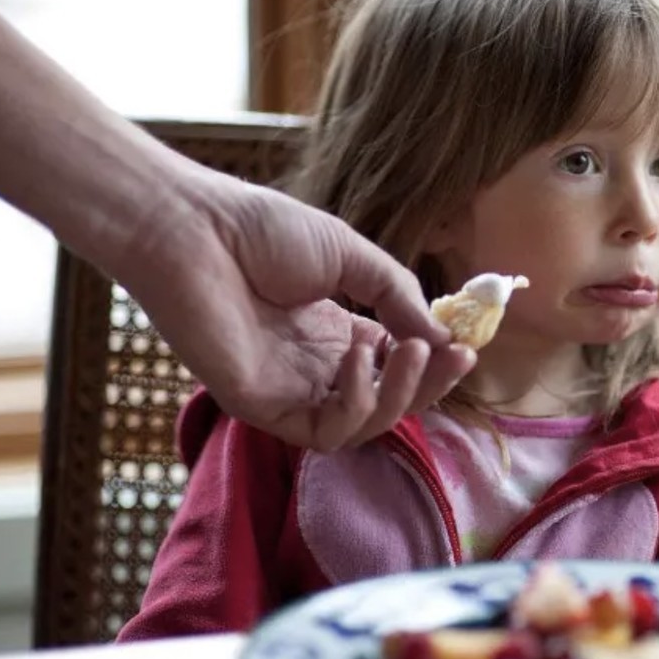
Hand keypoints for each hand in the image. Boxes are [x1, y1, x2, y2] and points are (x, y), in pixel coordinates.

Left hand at [123, 170, 474, 449]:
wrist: (194, 228)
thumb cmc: (262, 231)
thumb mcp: (350, 254)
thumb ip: (396, 296)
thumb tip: (445, 336)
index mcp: (334, 333)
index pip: (394, 366)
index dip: (432, 361)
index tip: (464, 345)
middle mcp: (315, 368)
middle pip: (387, 402)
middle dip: (428, 384)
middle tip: (456, 357)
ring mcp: (289, 391)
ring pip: (362, 425)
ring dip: (400, 394)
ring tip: (413, 351)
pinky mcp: (261, 408)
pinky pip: (324, 430)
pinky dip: (355, 402)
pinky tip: (358, 356)